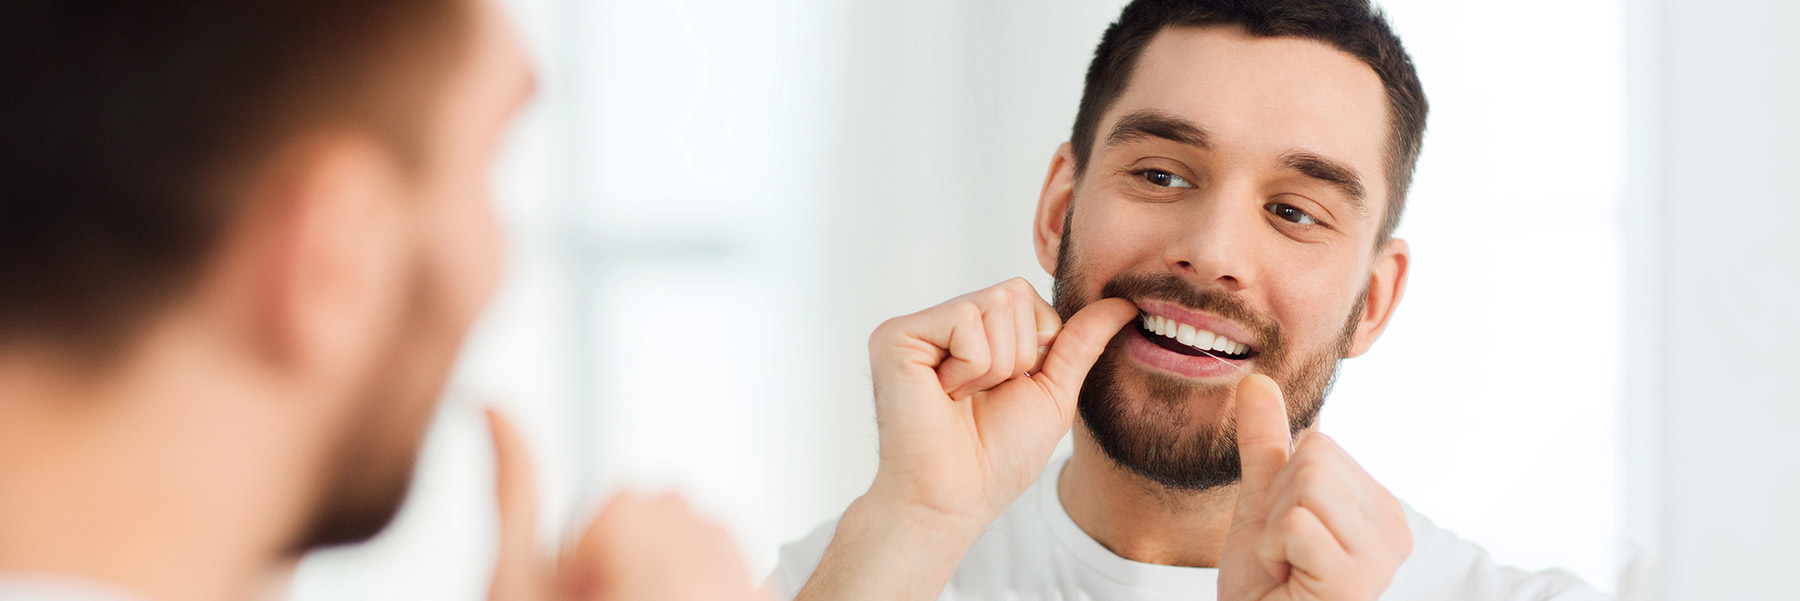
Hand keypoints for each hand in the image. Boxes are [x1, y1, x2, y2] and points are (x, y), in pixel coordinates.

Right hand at [485, 409, 758, 600]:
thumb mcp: (515, 583)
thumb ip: (512, 489)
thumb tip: (495, 404)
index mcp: (646, 535)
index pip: (612, 509)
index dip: (582, 562)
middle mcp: (712, 549)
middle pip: (657, 518)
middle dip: (625, 564)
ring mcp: (742, 574)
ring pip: (692, 541)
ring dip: (662, 576)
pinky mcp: (760, 593)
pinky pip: (726, 567)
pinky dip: (699, 591)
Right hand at [863, 277, 1137, 527]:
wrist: (956, 498)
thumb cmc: (997, 456)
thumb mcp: (1053, 391)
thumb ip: (1081, 342)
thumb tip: (1125, 303)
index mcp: (974, 332)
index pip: (1027, 296)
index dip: (1036, 347)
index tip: (1005, 390)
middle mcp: (942, 322)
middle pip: (1014, 294)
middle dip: (1017, 356)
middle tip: (982, 397)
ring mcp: (917, 327)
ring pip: (994, 305)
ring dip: (996, 366)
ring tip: (962, 398)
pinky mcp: (896, 336)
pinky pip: (965, 320)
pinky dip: (971, 368)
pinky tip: (944, 395)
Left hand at [1217, 376, 1411, 600]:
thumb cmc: (1265, 584)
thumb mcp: (1261, 502)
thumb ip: (1266, 443)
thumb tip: (1256, 379)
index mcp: (1381, 508)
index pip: (1320, 443)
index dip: (1282, 487)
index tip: (1287, 537)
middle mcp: (1396, 531)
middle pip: (1315, 457)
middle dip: (1277, 505)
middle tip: (1283, 555)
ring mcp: (1380, 559)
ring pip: (1306, 484)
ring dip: (1273, 529)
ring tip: (1286, 568)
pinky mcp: (1355, 582)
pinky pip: (1296, 523)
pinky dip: (1272, 551)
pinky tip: (1288, 583)